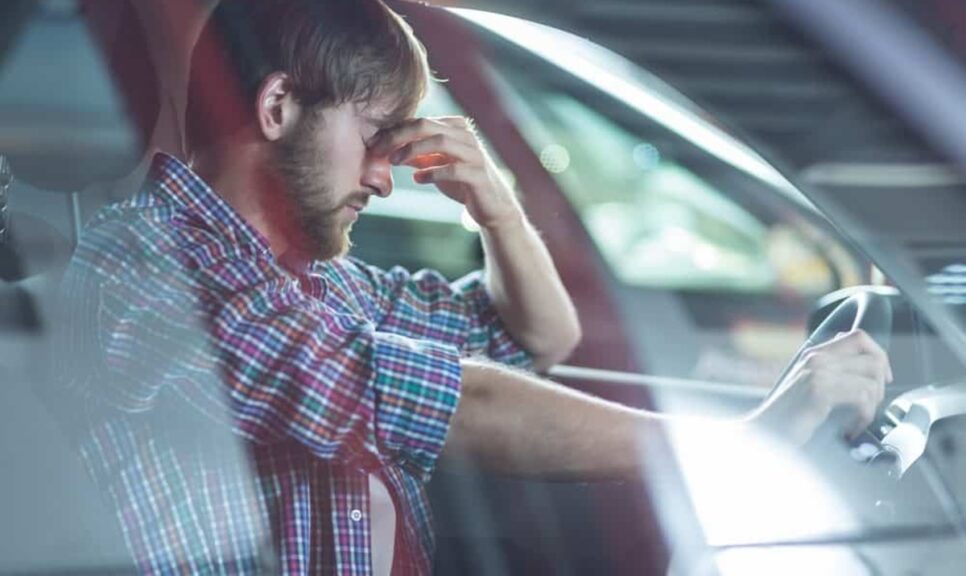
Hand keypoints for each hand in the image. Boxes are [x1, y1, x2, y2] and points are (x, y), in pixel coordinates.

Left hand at [369, 116, 521, 228]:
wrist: (492, 207)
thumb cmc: (462, 184)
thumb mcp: (436, 165)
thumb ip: (417, 155)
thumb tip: (389, 149)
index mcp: (455, 128)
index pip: (420, 121)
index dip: (394, 131)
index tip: (374, 144)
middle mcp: (466, 136)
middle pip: (427, 126)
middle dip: (399, 136)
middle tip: (379, 150)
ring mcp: (474, 154)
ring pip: (441, 141)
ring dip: (413, 150)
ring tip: (395, 162)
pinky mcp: (479, 174)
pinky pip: (453, 169)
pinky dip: (432, 172)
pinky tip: (418, 179)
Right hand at [750, 330, 892, 444]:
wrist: (764, 431)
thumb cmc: (786, 414)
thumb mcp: (806, 383)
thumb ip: (827, 367)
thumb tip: (846, 349)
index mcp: (815, 354)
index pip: (859, 336)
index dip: (879, 355)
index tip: (881, 377)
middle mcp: (817, 359)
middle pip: (872, 357)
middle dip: (882, 384)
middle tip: (872, 403)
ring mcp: (818, 374)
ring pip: (871, 380)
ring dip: (873, 405)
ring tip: (859, 419)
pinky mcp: (819, 392)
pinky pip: (861, 397)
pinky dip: (864, 416)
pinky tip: (852, 427)